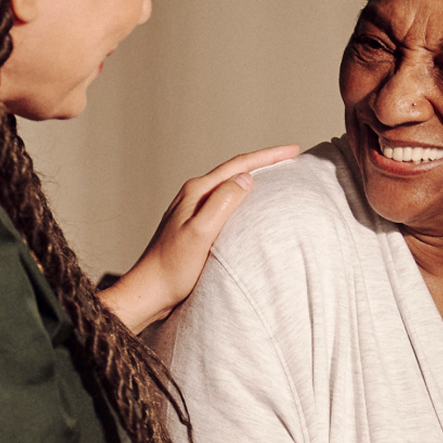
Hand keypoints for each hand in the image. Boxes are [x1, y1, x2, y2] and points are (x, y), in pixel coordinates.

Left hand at [99, 145, 299, 332]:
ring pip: (228, 185)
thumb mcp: (201, 234)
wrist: (149, 292)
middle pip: (234, 171)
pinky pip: (223, 203)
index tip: (293, 150)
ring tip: (275, 175)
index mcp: (197, 192)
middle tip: (291, 157)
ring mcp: (191, 210)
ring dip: (252, 177)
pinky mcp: (193, 226)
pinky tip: (249, 206)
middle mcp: (193, 196)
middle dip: (263, 162)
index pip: (239, 166)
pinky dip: (241, 197)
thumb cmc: (173, 269)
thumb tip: (245, 179)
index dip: (268, 157)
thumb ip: (222, 203)